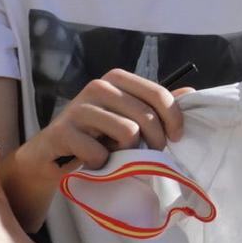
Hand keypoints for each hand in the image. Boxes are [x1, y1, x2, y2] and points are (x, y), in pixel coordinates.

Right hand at [16, 67, 184, 184]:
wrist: (50, 155)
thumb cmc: (96, 134)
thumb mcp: (128, 116)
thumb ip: (156, 105)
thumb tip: (191, 92)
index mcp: (117, 79)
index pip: (158, 94)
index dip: (174, 118)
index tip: (176, 137)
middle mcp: (98, 87)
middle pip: (146, 116)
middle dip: (155, 141)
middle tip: (149, 153)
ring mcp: (78, 108)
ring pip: (128, 132)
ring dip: (127, 152)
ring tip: (117, 154)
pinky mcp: (63, 132)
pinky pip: (100, 152)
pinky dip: (102, 163)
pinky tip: (94, 161)